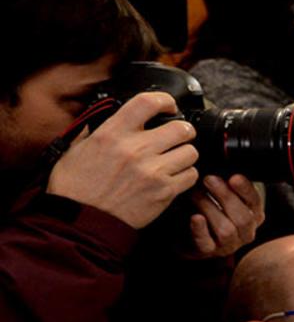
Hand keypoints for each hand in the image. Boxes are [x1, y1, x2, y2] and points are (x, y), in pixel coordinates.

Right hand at [45, 90, 199, 228]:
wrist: (80, 221)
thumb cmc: (75, 188)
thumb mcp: (76, 150)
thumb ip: (96, 131)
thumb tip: (108, 118)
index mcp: (112, 134)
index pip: (148, 102)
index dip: (165, 100)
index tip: (168, 106)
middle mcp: (135, 149)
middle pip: (181, 128)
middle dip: (182, 131)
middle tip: (176, 137)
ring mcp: (153, 171)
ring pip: (191, 152)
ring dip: (184, 155)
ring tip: (173, 160)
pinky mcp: (164, 192)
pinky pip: (191, 176)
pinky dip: (185, 176)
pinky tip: (173, 178)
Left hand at [185, 174, 263, 258]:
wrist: (186, 232)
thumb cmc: (207, 208)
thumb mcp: (221, 194)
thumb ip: (227, 183)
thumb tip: (224, 162)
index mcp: (253, 215)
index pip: (255, 202)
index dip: (246, 190)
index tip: (234, 177)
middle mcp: (245, 232)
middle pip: (243, 217)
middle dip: (226, 197)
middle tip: (209, 179)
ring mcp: (228, 244)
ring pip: (226, 230)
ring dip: (210, 209)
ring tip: (196, 194)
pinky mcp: (208, 251)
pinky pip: (206, 243)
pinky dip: (200, 229)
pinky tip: (195, 217)